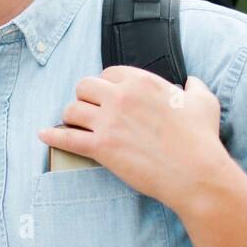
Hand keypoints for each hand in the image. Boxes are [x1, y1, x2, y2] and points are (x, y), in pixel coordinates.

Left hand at [36, 66, 227, 211]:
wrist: (195, 173)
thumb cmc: (201, 139)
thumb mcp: (203, 103)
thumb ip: (195, 87)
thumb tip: (192, 82)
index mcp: (142, 82)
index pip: (108, 73)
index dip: (106, 85)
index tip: (107, 97)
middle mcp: (121, 97)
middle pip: (84, 87)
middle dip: (85, 98)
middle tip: (90, 111)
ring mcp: (108, 122)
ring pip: (72, 110)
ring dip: (71, 117)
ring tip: (74, 125)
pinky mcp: (101, 147)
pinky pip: (67, 138)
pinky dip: (52, 136)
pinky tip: (43, 135)